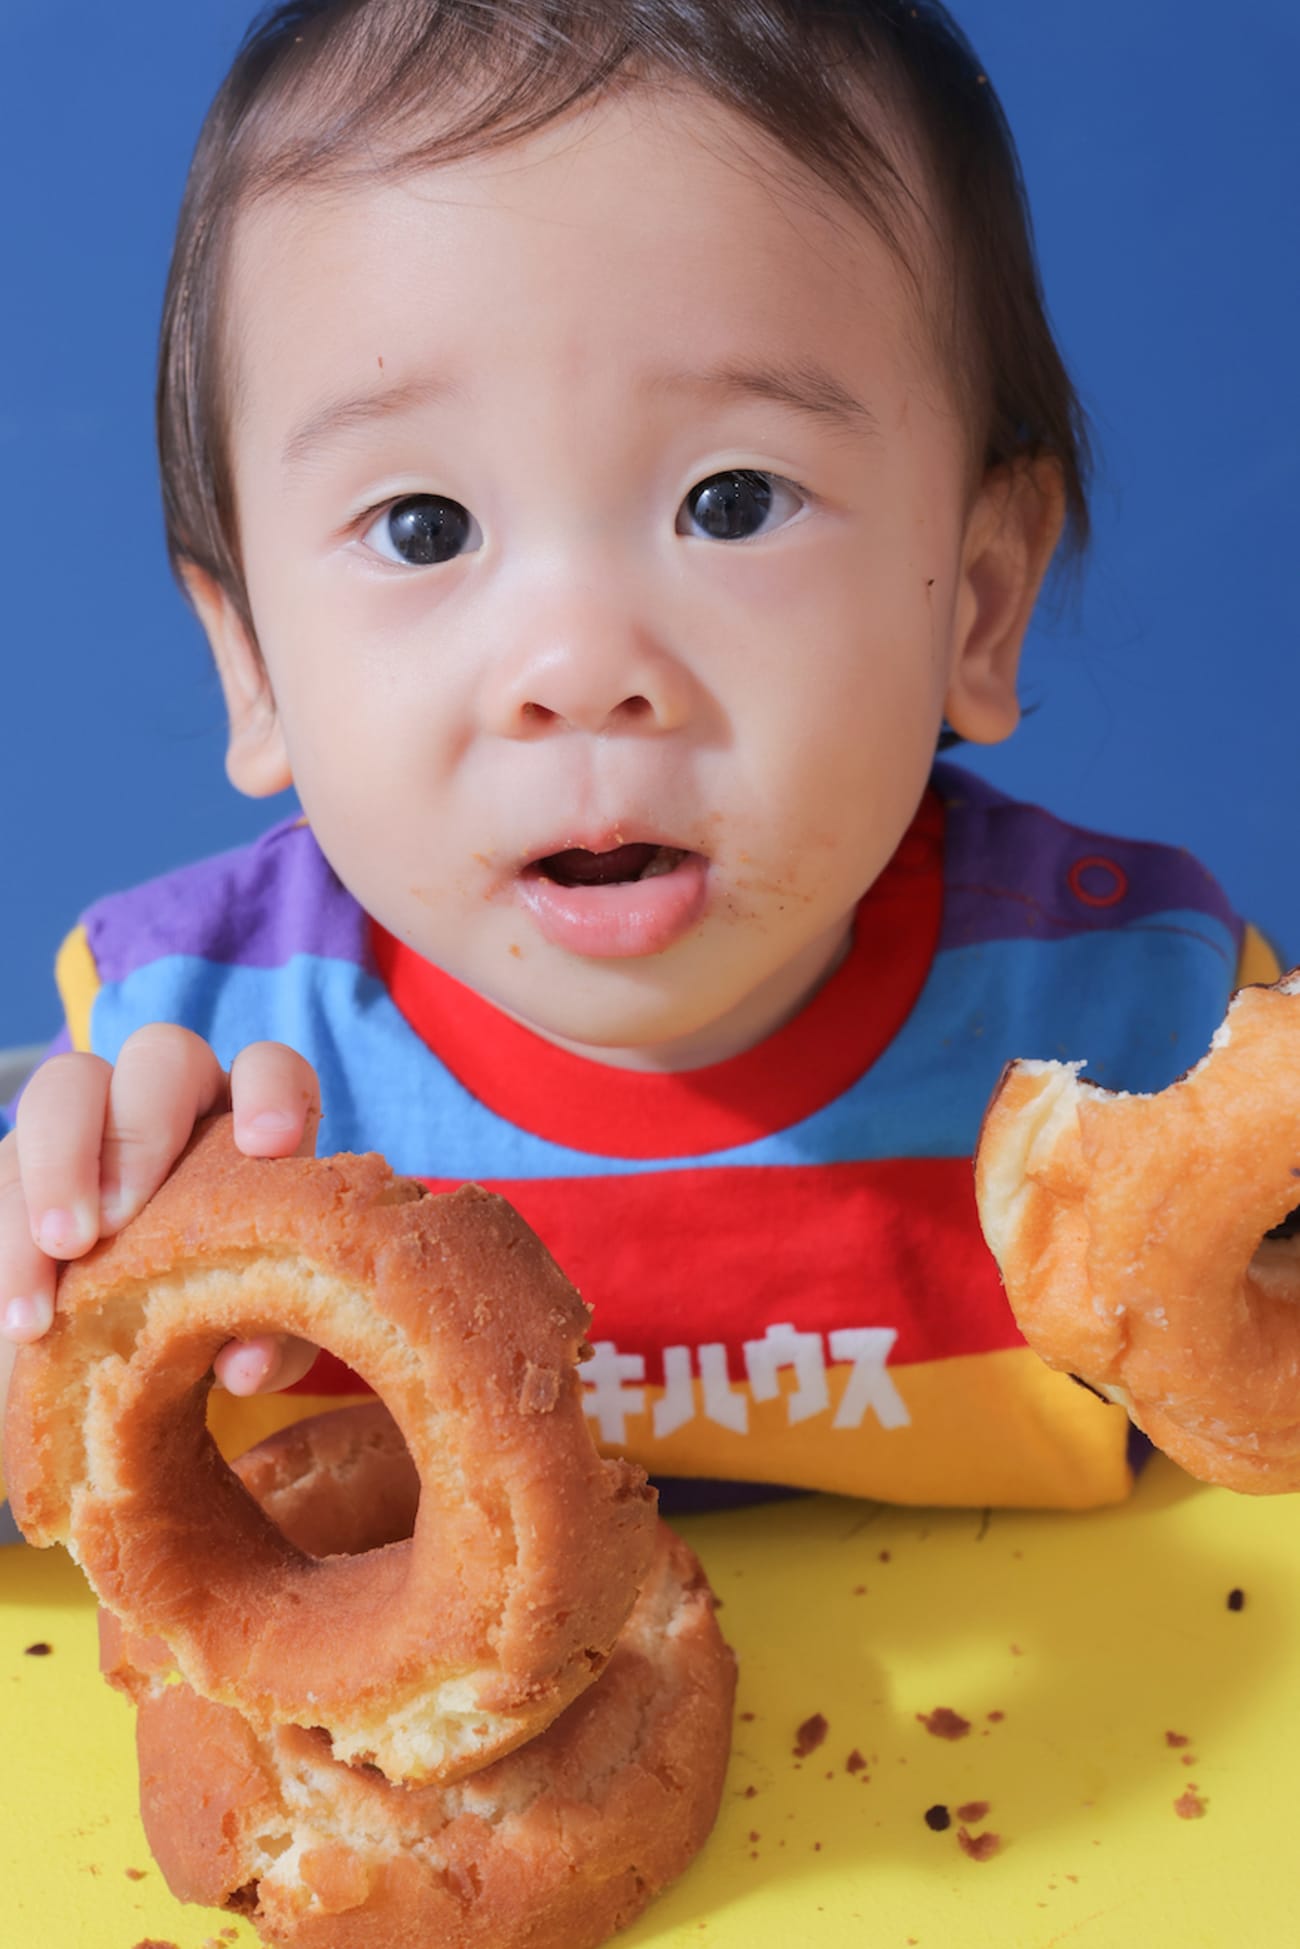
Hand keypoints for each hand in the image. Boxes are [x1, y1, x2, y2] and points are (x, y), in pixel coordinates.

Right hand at [0, 1027, 321, 1421]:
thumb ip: (265, 1347)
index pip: (269, 1069)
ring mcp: (87, 1125)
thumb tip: (244, 1363)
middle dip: (141, 1130)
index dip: (271, 1091)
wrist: (109, 1361)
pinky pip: (3, 1170)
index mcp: (246, 1129)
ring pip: (64, 1088)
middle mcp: (172, 1106)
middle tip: (122, 1220)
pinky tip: (19, 1309)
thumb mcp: (249, 1346)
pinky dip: (8, 1235)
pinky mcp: (21, 1168)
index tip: (266, 1145)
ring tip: (62, 1251)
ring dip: (59, 1167)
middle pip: (161, 1057)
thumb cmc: (210, 1331)